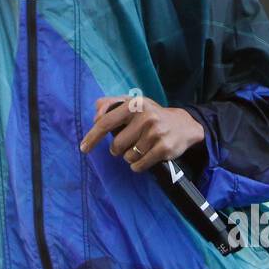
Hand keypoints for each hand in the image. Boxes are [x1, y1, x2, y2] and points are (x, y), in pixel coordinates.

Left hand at [78, 94, 205, 172]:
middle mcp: (145, 117)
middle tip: (129, 143)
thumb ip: (110, 104)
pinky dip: (138, 165)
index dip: (92, 137)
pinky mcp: (164, 148)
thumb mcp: (133, 102)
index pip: (105, 122)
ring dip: (130, 157)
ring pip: (128, 157)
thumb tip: (95, 116)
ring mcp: (155, 133)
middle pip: (116, 145)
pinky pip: (139, 165)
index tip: (84, 148)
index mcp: (134, 104)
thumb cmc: (150, 115)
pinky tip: (146, 157)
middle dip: (118, 149)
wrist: (184, 124)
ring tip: (141, 147)